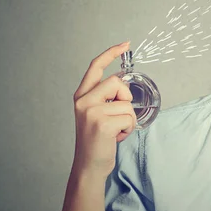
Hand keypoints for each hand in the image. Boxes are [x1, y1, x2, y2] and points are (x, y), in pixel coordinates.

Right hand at [71, 41, 135, 179]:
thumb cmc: (97, 140)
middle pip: (116, 82)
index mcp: (82, 96)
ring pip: (126, 103)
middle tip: (119, 114)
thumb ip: (104, 97)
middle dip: (125, 98)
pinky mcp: (101, 124)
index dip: (110, 53)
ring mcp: (91, 112)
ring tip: (116, 130)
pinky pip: (129, 118)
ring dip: (128, 119)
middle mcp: (83, 101)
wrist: (89, 166)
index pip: (95, 66)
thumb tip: (123, 84)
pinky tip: (117, 137)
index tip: (125, 44)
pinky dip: (129, 129)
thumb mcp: (96, 113)